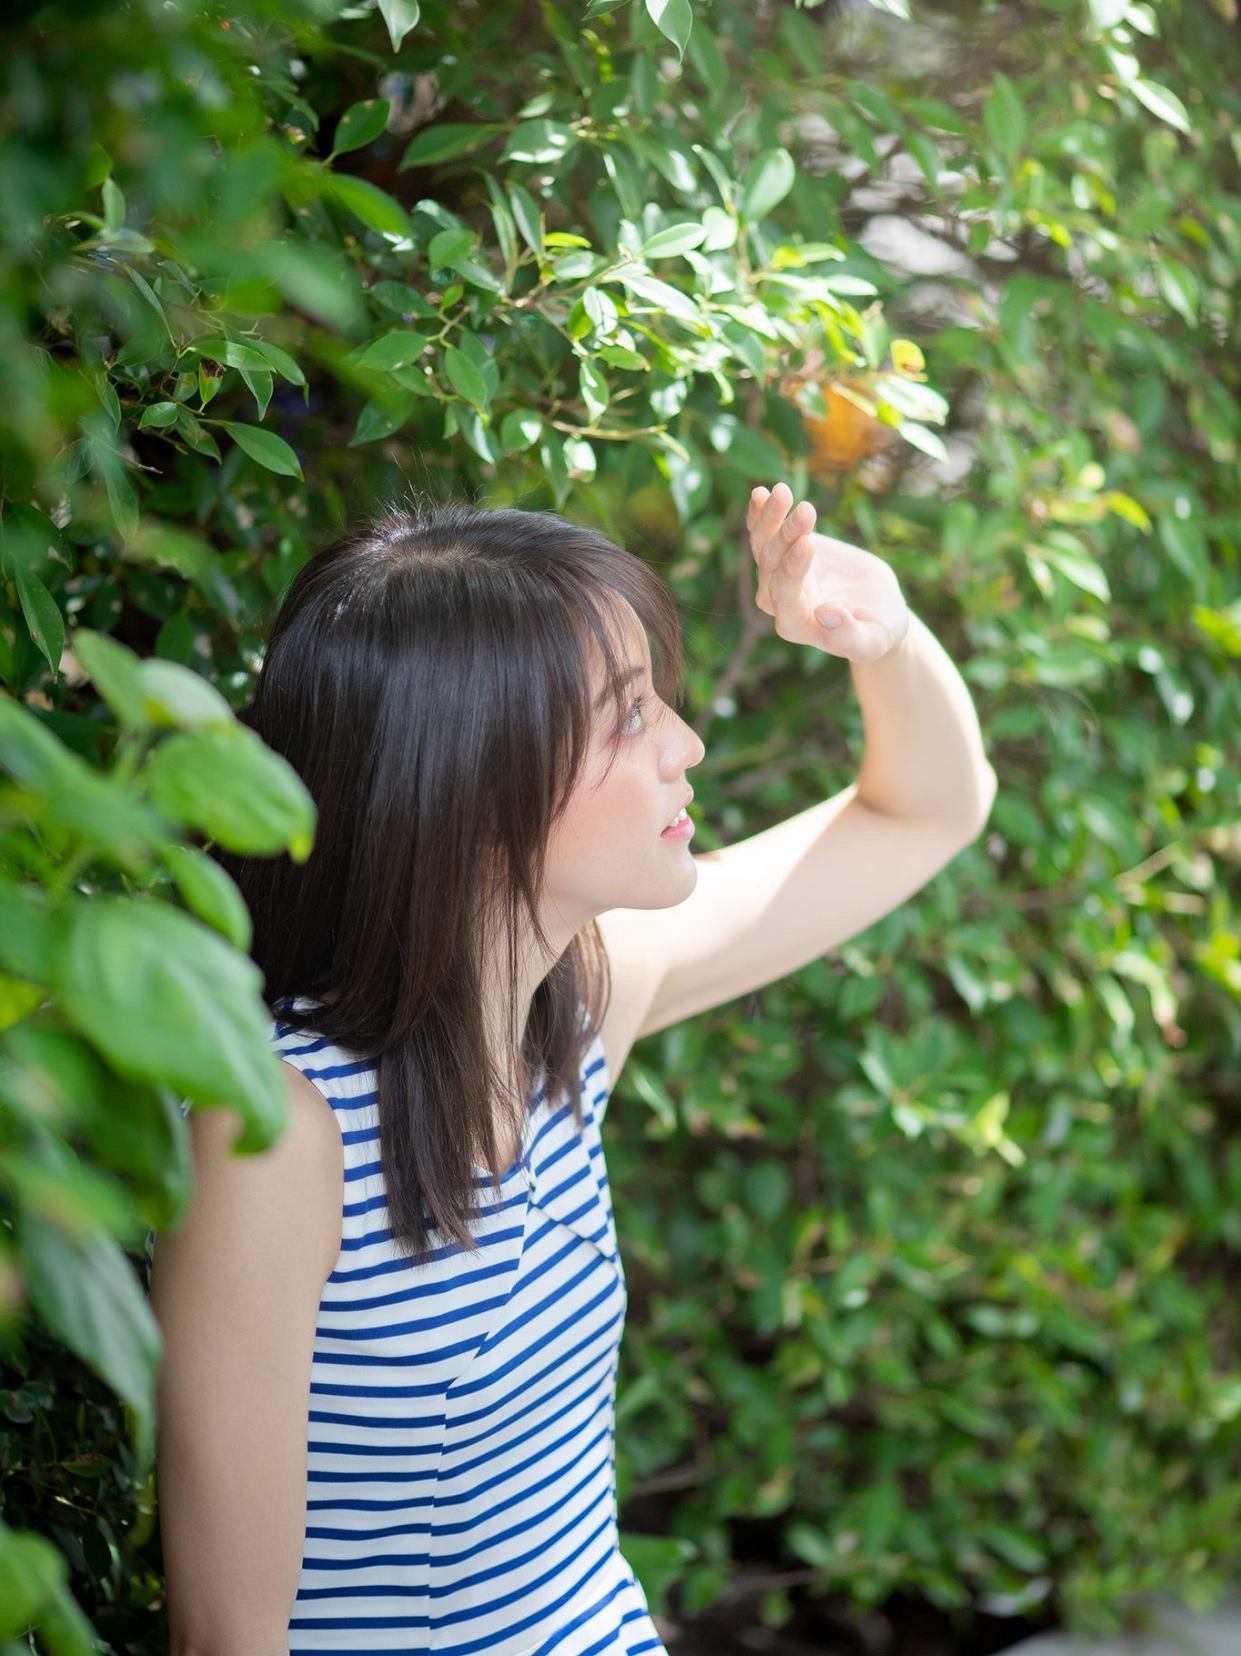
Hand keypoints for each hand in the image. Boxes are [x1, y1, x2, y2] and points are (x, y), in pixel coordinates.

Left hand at [746, 482, 909, 661]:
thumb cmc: (877, 631)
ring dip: (771, 519)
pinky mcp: (786, 552)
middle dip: (787, 537)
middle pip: (772, 568)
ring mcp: (779, 575)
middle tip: (807, 510)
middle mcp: (780, 601)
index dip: (793, 571)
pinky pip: (765, 533)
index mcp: (797, 625)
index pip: (786, 598)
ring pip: (764, 546)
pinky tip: (760, 493)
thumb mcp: (872, 641)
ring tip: (783, 492)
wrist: (878, 609)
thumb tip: (825, 613)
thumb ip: (849, 635)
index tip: (808, 543)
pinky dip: (760, 515)